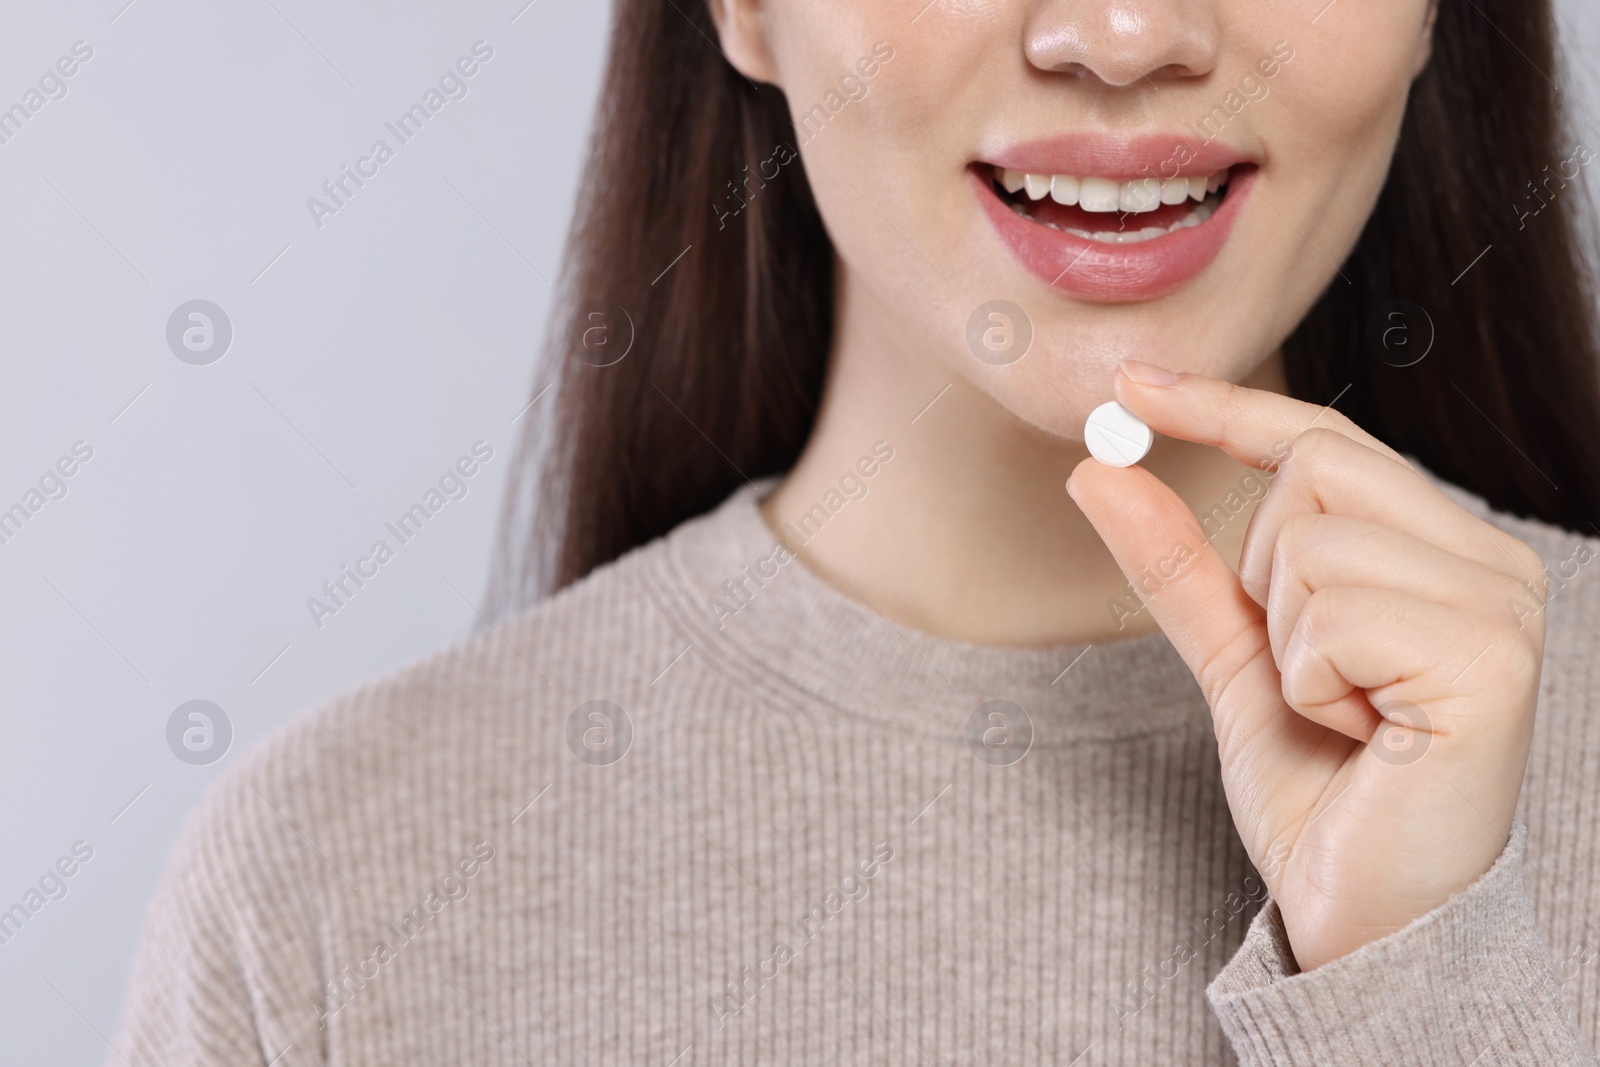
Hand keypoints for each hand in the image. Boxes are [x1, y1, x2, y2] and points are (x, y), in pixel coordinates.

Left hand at [1066, 361, 1548, 971]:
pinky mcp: (1492, 661)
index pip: (1325, 439)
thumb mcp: (1235, 658)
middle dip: (1264, 578)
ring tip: (1345, 714)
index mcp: (1443, 551)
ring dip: (1288, 643)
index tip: (1129, 383)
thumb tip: (1095, 466)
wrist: (1364, 915)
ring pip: (1312, 542)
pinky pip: (1330, 615)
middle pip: (1311, 469)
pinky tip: (1365, 737)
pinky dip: (1311, 685)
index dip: (1225, 406)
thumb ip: (1177, 563)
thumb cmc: (1318, 790)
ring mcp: (1502, 606)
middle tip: (1313, 677)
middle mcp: (1491, 562)